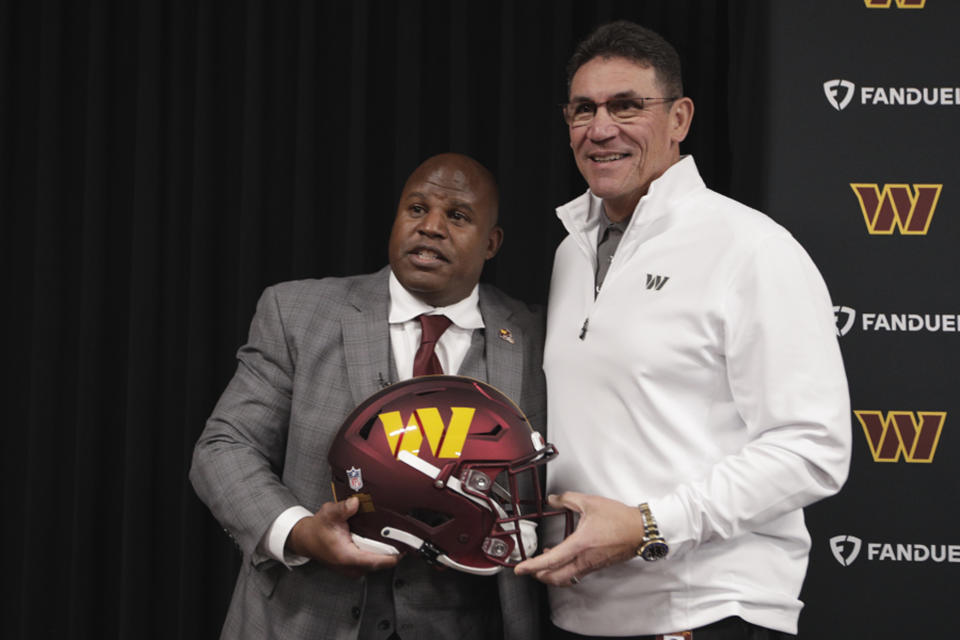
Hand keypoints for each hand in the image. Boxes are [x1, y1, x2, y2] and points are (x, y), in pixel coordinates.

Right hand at [286, 497, 399, 577]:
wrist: (306, 539)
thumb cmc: (317, 530)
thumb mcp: (329, 514)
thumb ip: (343, 508)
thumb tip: (355, 503)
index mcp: (347, 557)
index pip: (376, 562)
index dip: (393, 557)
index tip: (405, 549)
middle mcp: (351, 567)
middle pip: (380, 563)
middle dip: (391, 551)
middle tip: (402, 537)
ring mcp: (352, 569)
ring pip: (376, 563)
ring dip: (384, 552)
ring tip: (393, 538)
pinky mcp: (353, 567)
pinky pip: (371, 562)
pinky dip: (377, 553)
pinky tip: (381, 542)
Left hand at [513, 492, 645, 586]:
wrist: (641, 530)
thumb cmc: (620, 519)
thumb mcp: (590, 502)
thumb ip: (567, 499)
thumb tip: (553, 499)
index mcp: (581, 544)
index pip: (551, 560)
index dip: (533, 566)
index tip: (520, 568)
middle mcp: (585, 559)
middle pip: (557, 577)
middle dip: (539, 576)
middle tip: (528, 570)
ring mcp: (592, 565)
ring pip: (567, 577)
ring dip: (552, 574)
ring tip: (542, 565)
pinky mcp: (598, 565)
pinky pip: (576, 573)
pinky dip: (564, 570)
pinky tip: (562, 557)